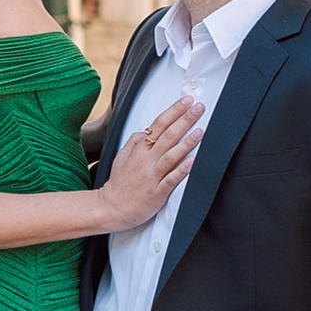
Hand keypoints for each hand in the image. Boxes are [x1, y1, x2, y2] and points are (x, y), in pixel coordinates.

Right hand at [100, 96, 202, 233]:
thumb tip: (144, 129)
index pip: (158, 125)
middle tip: (198, 107)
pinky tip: (193, 161)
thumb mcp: (121, 157)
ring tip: (200, 130)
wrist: (110, 209)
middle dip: (184, 119)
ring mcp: (152, 177)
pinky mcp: (157, 193)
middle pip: (168, 136)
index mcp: (139, 150)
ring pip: (171, 156)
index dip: (173, 111)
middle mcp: (146, 161)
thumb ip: (134, 142)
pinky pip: (171, 180)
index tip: (186, 101)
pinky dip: (182, 170)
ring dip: (186, 142)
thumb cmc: (118, 185)